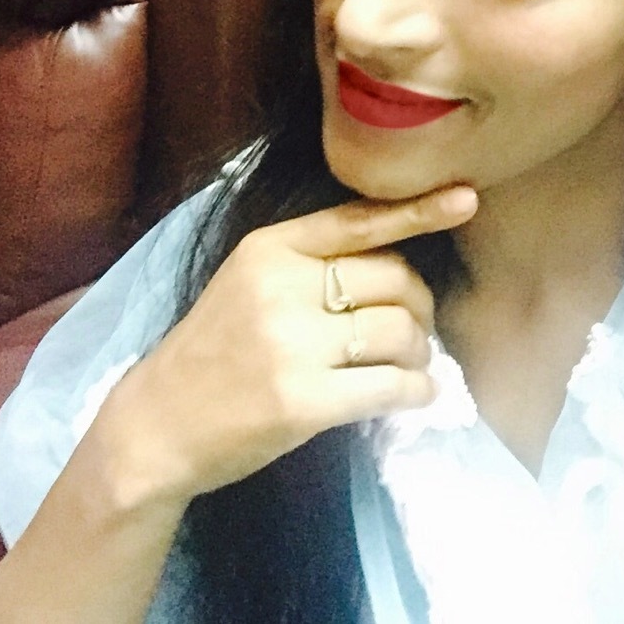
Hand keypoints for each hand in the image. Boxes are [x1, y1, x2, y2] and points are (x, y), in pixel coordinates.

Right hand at [100, 185, 477, 507]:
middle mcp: (281, 286)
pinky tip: (415, 394)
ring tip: (412, 365)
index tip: (466, 199)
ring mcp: (291, 344)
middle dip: (420, 305)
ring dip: (420, 351)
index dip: (418, 211)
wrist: (157, 424)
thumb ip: (310, 263)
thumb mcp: (248, 282)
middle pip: (392, 278)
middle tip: (417, 329)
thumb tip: (398, 264)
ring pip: (398, 330)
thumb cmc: (213, 350)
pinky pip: (390, 385)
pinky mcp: (303, 400)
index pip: (358, 219)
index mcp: (269, 248)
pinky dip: (416, 390)